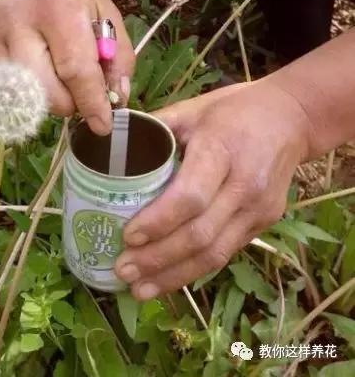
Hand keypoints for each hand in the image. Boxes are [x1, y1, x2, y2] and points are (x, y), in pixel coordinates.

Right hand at [0, 0, 134, 135]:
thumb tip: (115, 102)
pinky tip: (31, 60)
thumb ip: (119, 60)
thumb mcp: (109, 17)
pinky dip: (25, 86)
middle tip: (78, 92)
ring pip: (24, 95)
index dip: (90, 103)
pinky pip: (5, 86)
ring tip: (54, 70)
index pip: (74, 70)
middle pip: (44, 91)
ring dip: (47, 96)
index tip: (103, 125)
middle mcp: (17, 20)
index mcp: (57, 8)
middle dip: (68, 104)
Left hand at [114, 80, 313, 299]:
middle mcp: (244, 185)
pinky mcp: (264, 223)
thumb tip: (107, 146)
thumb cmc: (233, 110)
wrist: (292, 118)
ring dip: (174, 276)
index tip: (127, 237)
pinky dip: (193, 270)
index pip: (190, 196)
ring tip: (139, 289)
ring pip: (215, 254)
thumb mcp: (192, 109)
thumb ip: (153, 129)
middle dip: (158, 259)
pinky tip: (168, 279)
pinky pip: (226, 253)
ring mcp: (258, 209)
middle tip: (123, 270)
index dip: (158, 221)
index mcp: (221, 150)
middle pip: (200, 234)